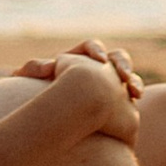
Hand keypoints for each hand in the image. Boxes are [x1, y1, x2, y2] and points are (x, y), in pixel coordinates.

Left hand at [16, 39, 144, 101]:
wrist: (45, 118)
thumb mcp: (29, 80)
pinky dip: (132, 105)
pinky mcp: (113, 106)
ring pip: (128, 79)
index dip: (97, 50)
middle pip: (116, 58)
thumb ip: (34, 68)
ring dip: (134, 83)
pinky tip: (134, 112)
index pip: (91, 47)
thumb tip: (48, 66)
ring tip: (136, 93)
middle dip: (123, 64)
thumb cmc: (35, 94)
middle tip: (124, 75)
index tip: (99, 59)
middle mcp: (96, 70)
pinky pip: (127, 102)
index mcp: (78, 59)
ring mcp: (107, 87)